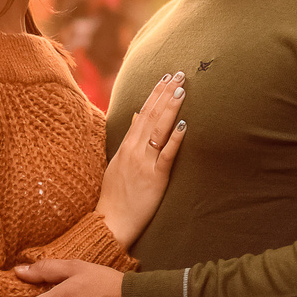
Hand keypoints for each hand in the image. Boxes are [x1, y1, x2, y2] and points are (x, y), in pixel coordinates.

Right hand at [98, 71, 186, 247]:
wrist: (111, 222)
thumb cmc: (116, 195)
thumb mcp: (118, 162)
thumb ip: (129, 138)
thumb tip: (137, 115)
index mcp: (126, 146)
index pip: (143, 112)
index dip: (155, 93)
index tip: (166, 76)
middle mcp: (134, 150)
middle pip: (151, 115)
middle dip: (166, 93)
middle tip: (180, 73)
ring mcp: (144, 163)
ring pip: (158, 130)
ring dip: (171, 108)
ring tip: (182, 90)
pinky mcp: (154, 178)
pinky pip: (166, 155)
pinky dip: (175, 139)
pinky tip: (185, 125)